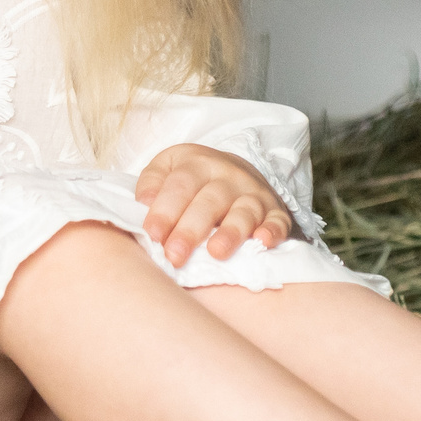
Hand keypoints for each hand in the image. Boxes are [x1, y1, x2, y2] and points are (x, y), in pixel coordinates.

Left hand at [134, 144, 292, 265]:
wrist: (236, 171)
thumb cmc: (191, 179)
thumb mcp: (166, 168)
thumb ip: (151, 183)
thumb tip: (143, 202)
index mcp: (197, 164)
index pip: (180, 185)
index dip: (165, 210)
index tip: (152, 234)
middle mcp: (228, 176)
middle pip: (210, 201)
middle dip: (191, 230)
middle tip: (174, 255)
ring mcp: (254, 194)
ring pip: (244, 211)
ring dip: (231, 232)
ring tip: (216, 253)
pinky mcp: (276, 213)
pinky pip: (277, 221)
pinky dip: (272, 232)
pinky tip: (262, 242)